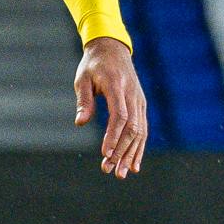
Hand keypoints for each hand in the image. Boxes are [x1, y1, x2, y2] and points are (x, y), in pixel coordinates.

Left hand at [74, 36, 147, 177]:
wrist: (112, 49)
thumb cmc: (93, 65)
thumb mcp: (82, 79)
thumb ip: (84, 100)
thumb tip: (80, 122)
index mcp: (118, 87)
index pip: (120, 116)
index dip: (113, 137)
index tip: (105, 154)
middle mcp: (133, 96)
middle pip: (132, 129)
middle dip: (121, 152)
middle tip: (111, 171)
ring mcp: (140, 101)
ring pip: (140, 132)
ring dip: (131, 154)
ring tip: (122, 174)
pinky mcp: (141, 105)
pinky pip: (143, 129)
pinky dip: (139, 148)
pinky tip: (134, 164)